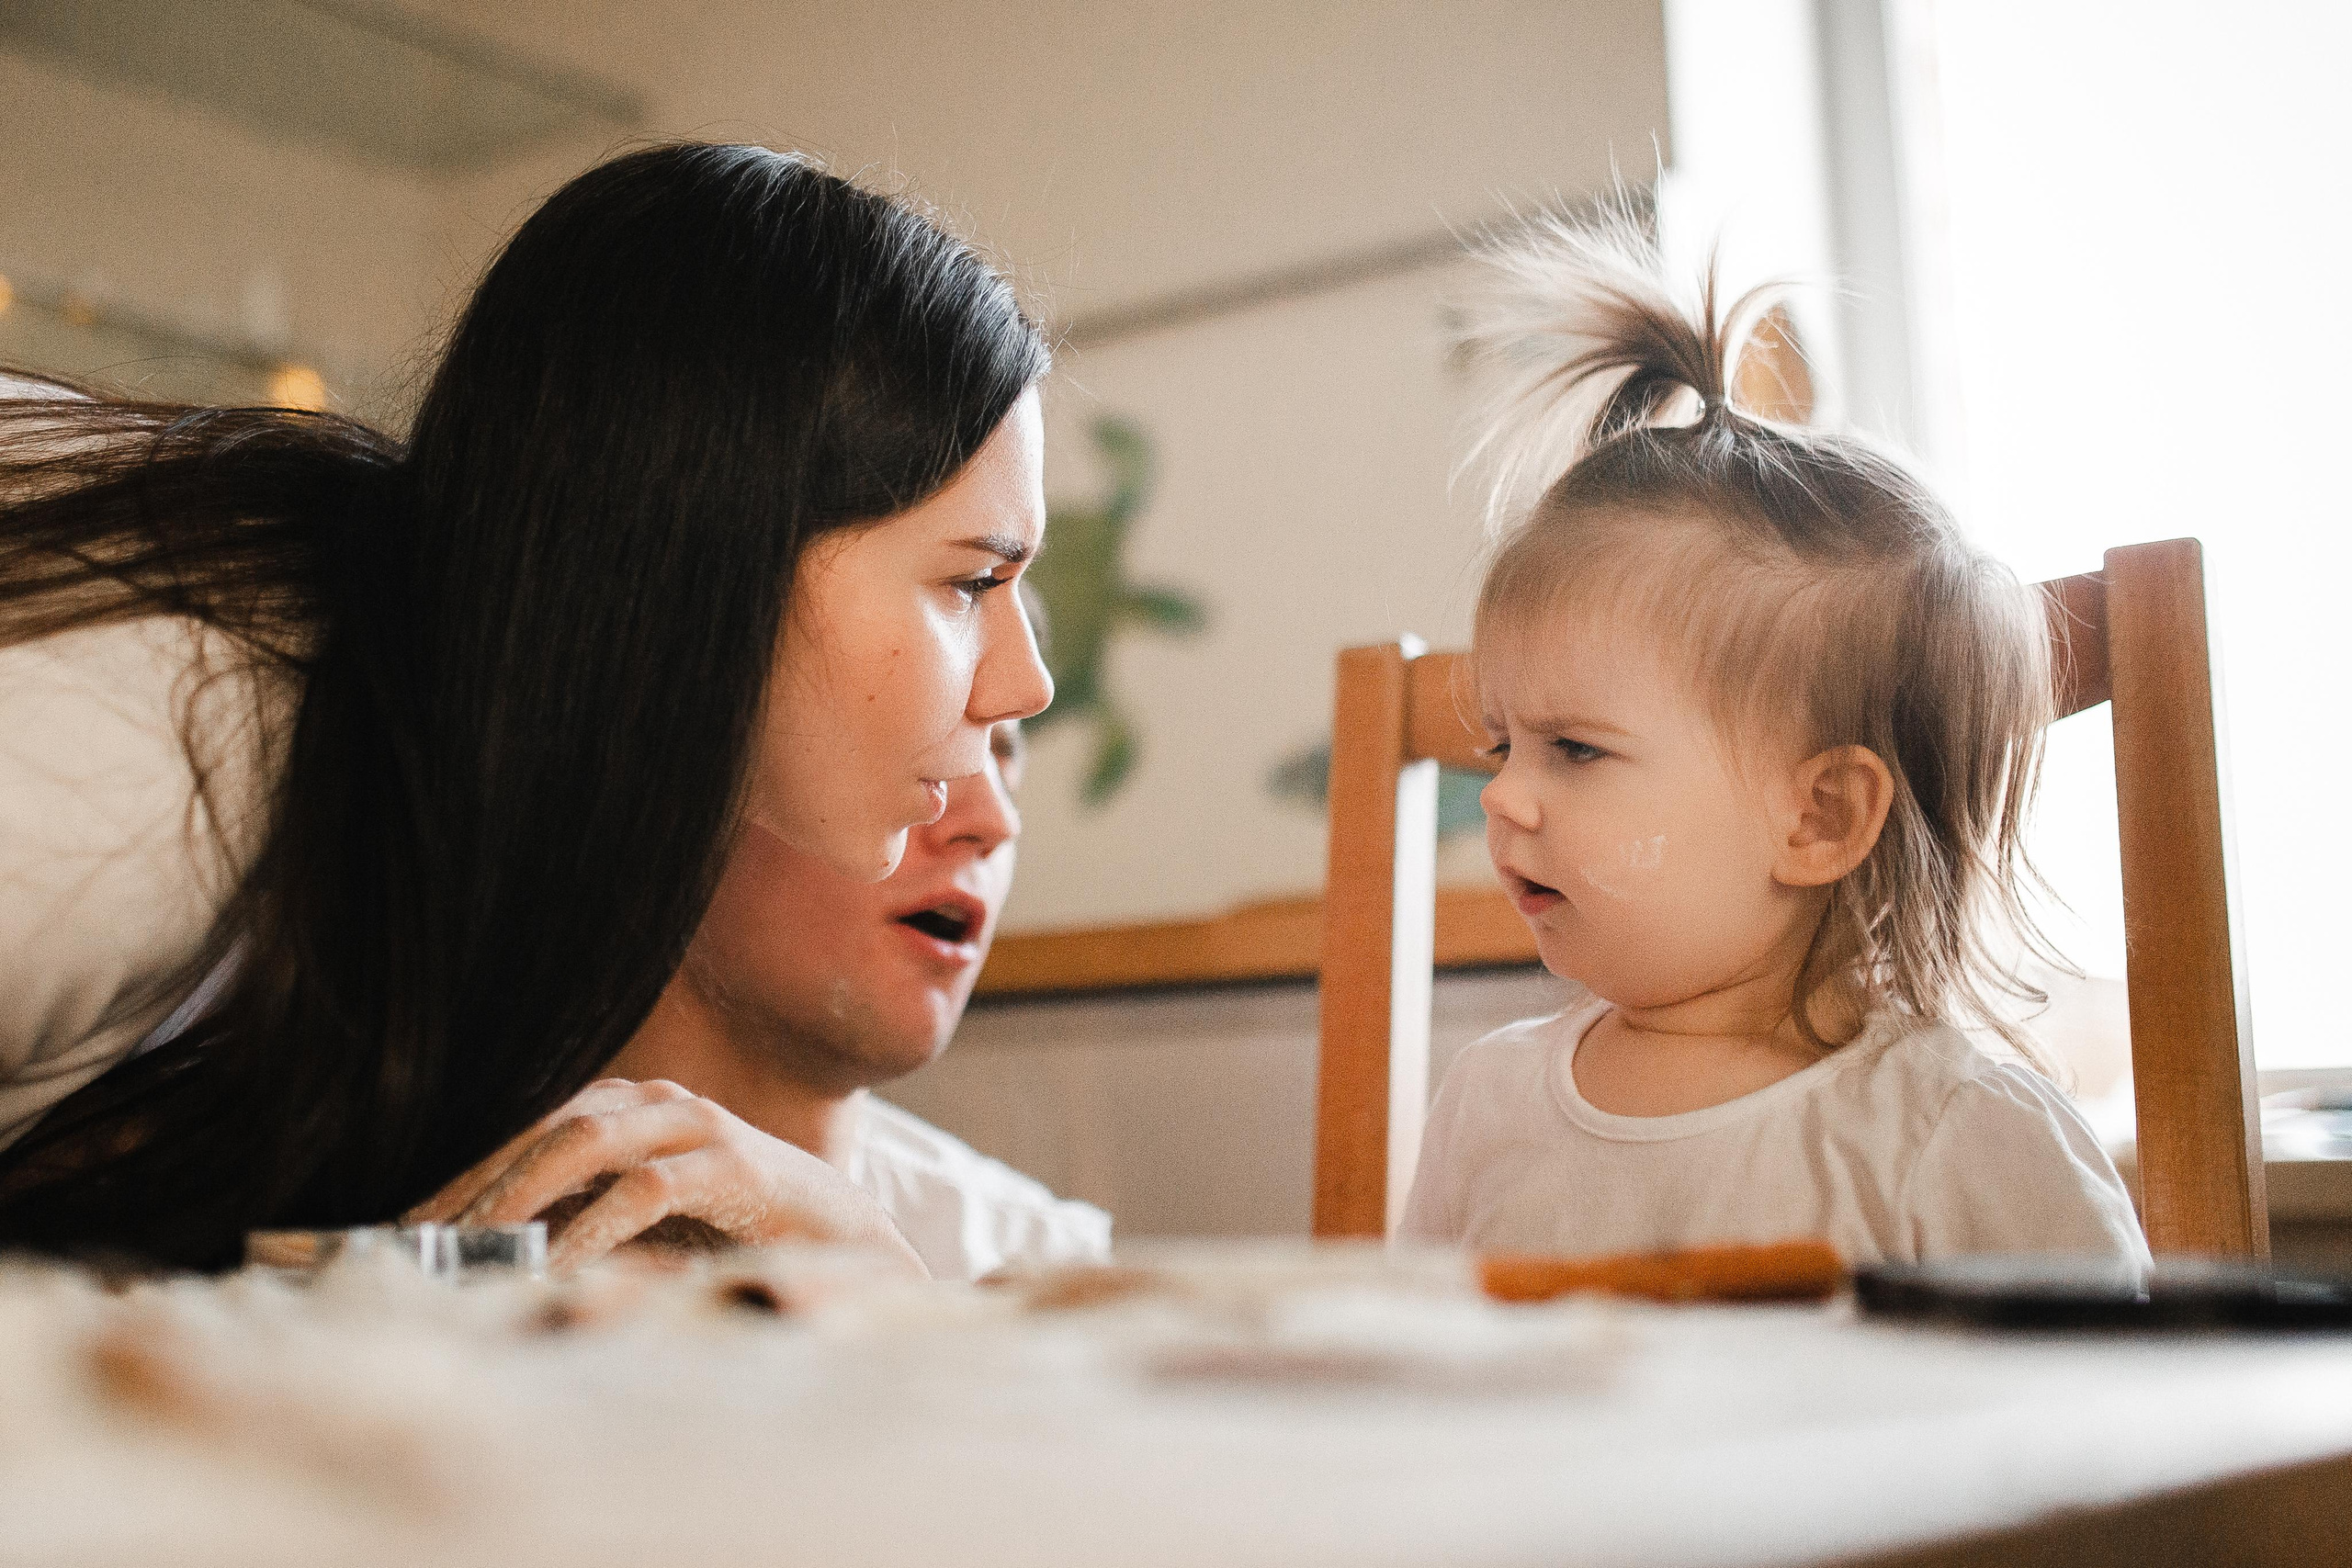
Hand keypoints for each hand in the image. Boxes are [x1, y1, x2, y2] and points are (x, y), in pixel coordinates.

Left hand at [404, 1078, 925, 1275]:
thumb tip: (476, 1252)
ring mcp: (696, 1125)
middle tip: (417, 1241)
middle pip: (542, 1126)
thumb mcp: (639, 1223)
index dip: (461, 1173)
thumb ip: (575, 1219)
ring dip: (520, 1196)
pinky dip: (592, 1230)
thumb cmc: (732, 1232)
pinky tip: (555, 1268)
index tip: (402, 1228)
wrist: (844, 1239)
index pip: (524, 1128)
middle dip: (476, 1183)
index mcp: (627, 1106)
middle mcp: (656, 1101)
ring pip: (585, 1141)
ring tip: (471, 1248)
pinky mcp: (733, 1165)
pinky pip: (645, 1190)